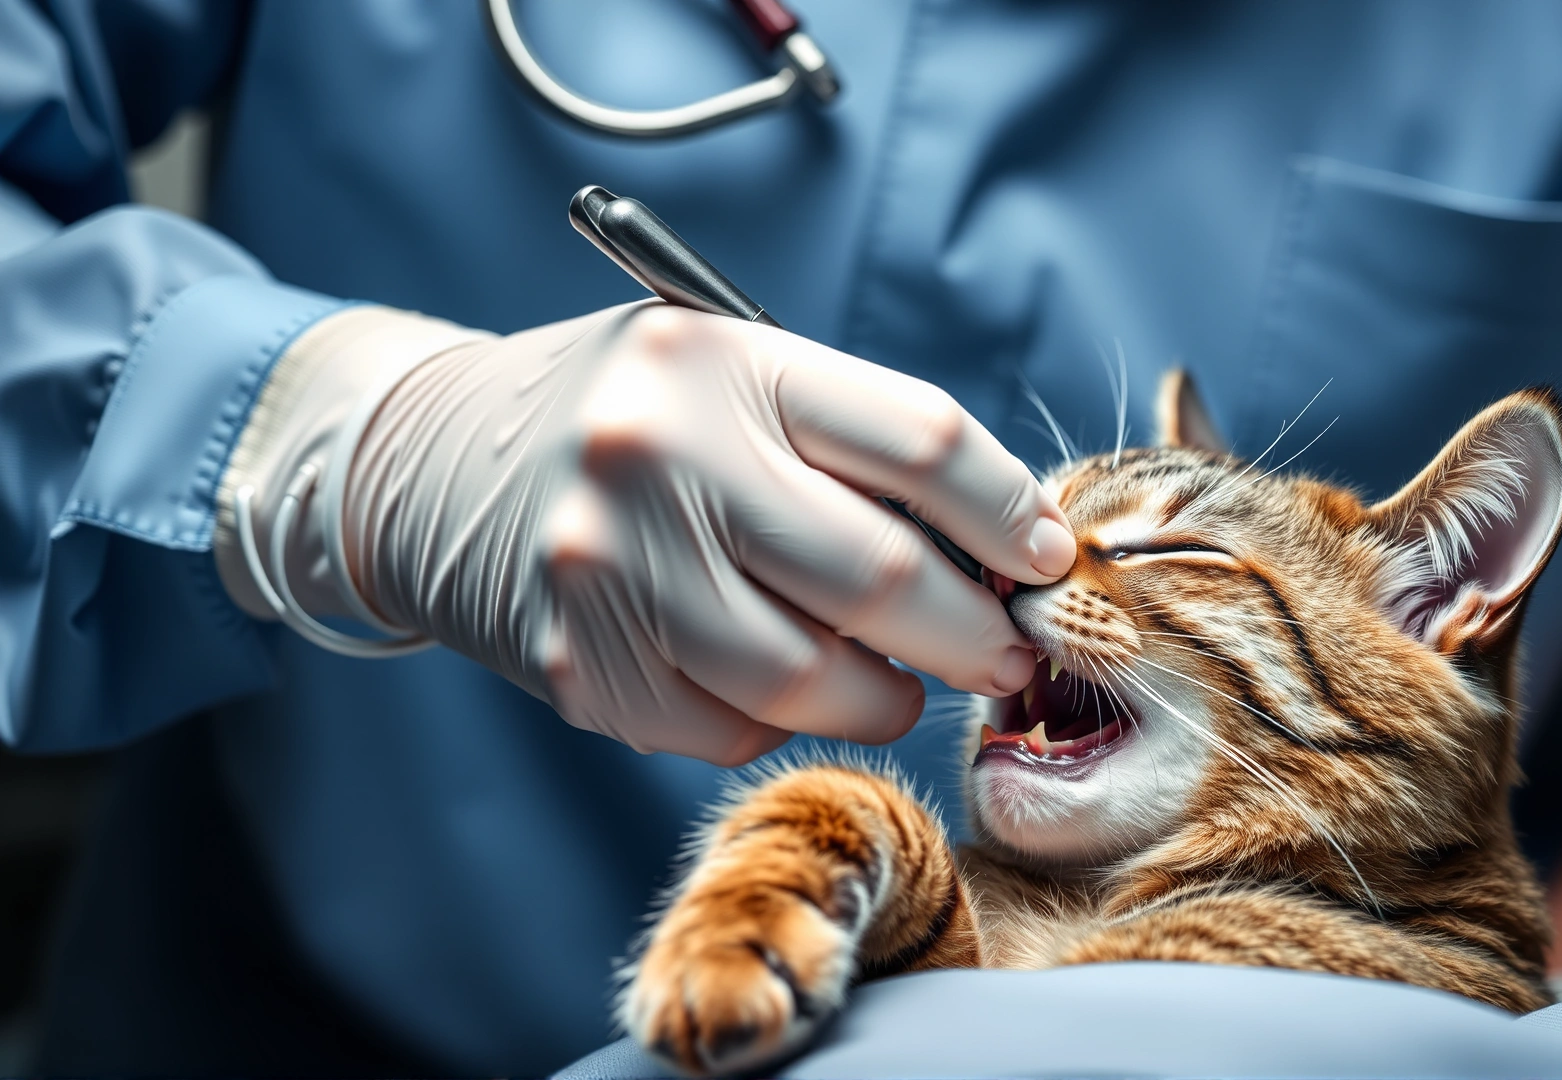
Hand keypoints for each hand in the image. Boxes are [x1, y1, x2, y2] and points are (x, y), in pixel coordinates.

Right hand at [222, 302, 1074, 764]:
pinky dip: (779, 721)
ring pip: (814, 682)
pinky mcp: (578, 668)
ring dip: (886, 697)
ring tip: (897, 680)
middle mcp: (661, 459)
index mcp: (723, 363)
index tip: (1048, 560)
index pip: (921, 441)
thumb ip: (851, 445)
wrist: (428, 464)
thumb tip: (1002, 551)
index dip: (1010, 513)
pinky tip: (770, 679)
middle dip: (975, 636)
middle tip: (1005, 654)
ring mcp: (609, 572)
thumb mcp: (730, 375)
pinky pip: (732, 730)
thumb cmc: (626, 417)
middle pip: (884, 580)